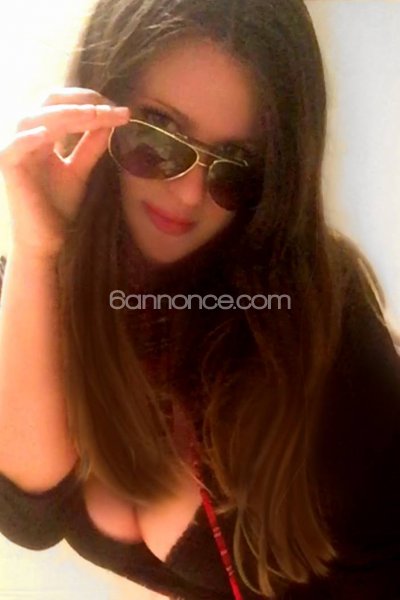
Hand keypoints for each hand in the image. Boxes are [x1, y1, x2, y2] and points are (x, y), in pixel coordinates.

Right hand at [0, 87, 129, 259]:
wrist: (46, 239)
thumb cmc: (58, 206)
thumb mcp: (80, 170)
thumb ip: (91, 146)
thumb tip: (110, 121)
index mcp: (43, 135)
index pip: (64, 106)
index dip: (90, 103)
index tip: (120, 111)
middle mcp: (28, 137)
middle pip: (49, 103)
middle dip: (81, 101)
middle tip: (109, 107)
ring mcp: (16, 150)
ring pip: (34, 119)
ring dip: (64, 114)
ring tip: (92, 115)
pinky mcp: (8, 167)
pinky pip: (15, 146)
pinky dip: (29, 137)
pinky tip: (49, 134)